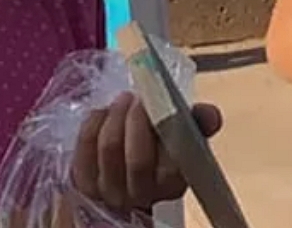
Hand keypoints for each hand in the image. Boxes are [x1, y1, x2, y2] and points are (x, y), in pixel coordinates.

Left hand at [72, 92, 223, 214]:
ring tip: (124, 99)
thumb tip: (210, 113)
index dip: (166, 128)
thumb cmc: (158, 156)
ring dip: (116, 115)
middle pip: (138, 159)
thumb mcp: (183, 143)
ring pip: (110, 148)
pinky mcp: (82, 182)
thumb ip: (199, 124)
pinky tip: (104, 112)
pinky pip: (84, 146)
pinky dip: (94, 121)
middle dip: (138, 119)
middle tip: (140, 97)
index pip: (173, 163)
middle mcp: (139, 194)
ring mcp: (107, 191)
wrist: (122, 183)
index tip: (162, 100)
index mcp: (171, 186)